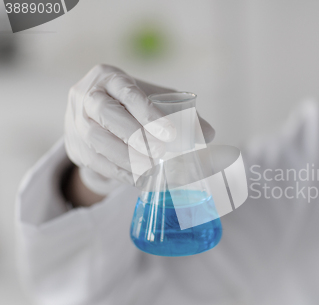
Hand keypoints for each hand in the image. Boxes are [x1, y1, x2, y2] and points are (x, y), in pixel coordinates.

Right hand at [64, 64, 214, 195]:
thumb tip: (210, 133)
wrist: (89, 115)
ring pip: (97, 139)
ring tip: (152, 169)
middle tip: (161, 153)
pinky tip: (140, 179)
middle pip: (107, 114)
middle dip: (136, 135)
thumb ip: (181, 113)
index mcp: (108, 77)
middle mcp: (86, 96)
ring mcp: (75, 121)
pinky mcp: (75, 146)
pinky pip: (96, 161)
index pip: (128, 93)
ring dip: (127, 157)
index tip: (171, 134)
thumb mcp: (152, 99)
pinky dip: (120, 172)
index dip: (149, 113)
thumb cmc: (129, 105)